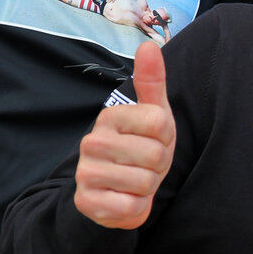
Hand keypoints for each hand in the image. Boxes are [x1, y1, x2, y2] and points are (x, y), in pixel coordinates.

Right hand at [73, 42, 175, 228]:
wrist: (115, 192)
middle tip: (145, 164)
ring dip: (148, 186)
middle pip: (154, 155)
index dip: (166, 136)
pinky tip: (125, 199)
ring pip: (144, 183)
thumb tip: (149, 45)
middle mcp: (92, 142)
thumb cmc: (139, 147)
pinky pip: (131, 207)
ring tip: (136, 181)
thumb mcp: (153, 114)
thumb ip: (152, 81)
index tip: (155, 139)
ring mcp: (86, 173)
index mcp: (110, 117)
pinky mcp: (87, 202)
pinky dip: (137, 208)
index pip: (160, 123)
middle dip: (158, 165)